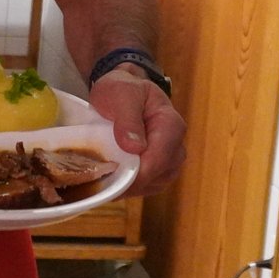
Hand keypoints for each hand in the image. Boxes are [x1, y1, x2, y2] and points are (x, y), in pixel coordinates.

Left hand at [87, 67, 184, 195]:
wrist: (121, 92)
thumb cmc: (122, 90)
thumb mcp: (122, 95)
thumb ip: (128, 119)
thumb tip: (135, 147)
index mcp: (171, 125)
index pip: (160, 157)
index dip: (138, 172)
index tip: (113, 177)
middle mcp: (176, 146)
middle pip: (159, 174)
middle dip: (132, 182)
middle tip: (103, 181)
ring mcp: (168, 160)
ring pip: (154, 184)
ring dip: (130, 187)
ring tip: (105, 182)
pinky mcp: (158, 169)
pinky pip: (147, 185)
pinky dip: (130, 187)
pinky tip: (111, 183)